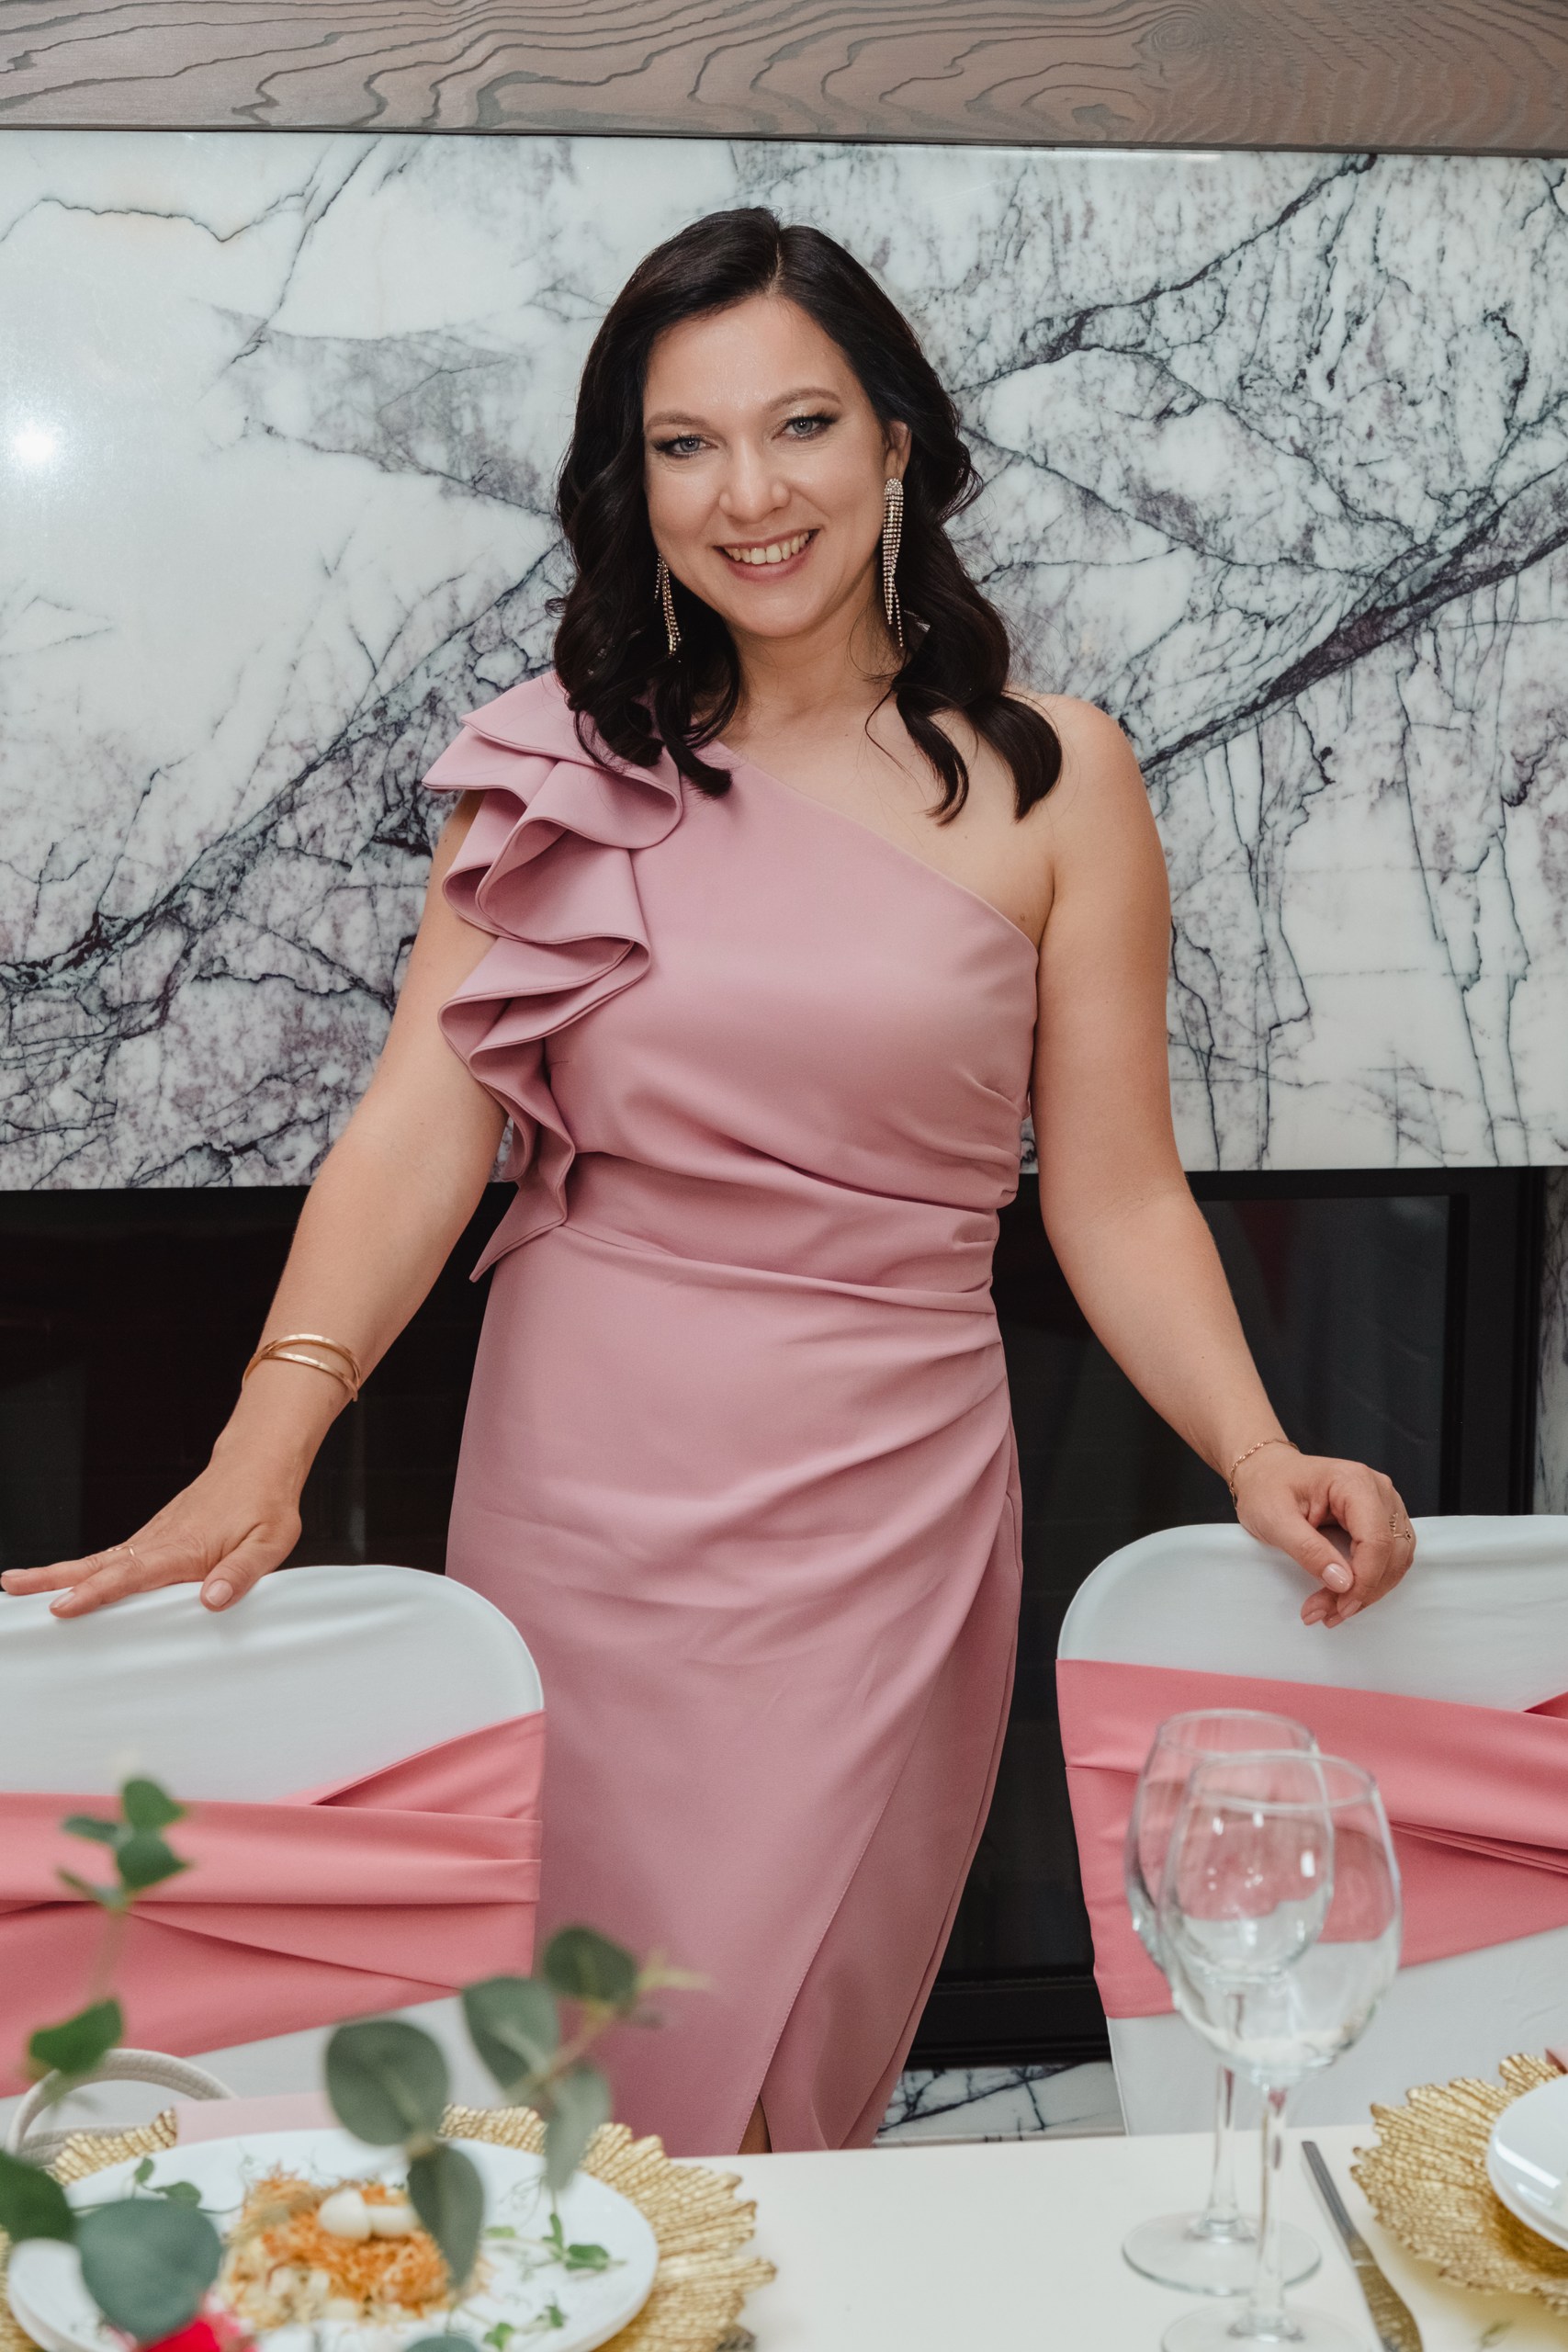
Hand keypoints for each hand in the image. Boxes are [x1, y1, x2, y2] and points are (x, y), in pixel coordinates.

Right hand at [0, 1453, 301, 1617]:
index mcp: (184, 1548)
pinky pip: (112, 1556)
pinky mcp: (155, 1537)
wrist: (259, 1463)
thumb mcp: (270, 1542)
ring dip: (58, 1573)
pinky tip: (64, 1583)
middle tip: (13, 1588)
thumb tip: (212, 1600)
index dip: (97, 1592)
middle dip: (53, 1579)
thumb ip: (242, 1572)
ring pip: (99, 1558)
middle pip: (98, 1563)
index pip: (132, 1574)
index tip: (63, 1605)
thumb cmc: (266, 1504)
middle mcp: (160, 1541)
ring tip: (16, 1585)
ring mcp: (153, 1537)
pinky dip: (82, 1568)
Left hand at [1231, 1447, 1415, 1628]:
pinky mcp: (1380, 1520)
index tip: (1340, 1607)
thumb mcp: (1275, 1520)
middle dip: (1363, 1591)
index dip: (1364, 1580)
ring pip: (1395, 1559)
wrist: (1265, 1473)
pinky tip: (1343, 1597)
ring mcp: (1384, 1505)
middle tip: (1328, 1614)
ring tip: (1332, 1610)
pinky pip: (1388, 1557)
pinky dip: (1370, 1581)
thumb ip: (1309, 1551)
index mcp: (1354, 1482)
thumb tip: (1343, 1583)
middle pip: (1391, 1552)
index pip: (1376, 1539)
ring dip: (1369, 1591)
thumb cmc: (1267, 1488)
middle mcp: (1378, 1490)